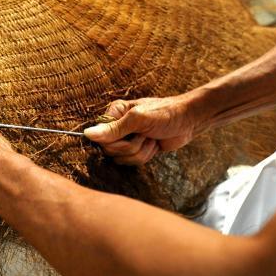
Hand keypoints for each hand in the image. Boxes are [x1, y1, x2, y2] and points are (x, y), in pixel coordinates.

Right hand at [83, 95, 201, 165]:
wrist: (188, 121)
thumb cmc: (165, 114)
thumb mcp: (138, 120)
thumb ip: (113, 129)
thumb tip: (87, 134)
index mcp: (114, 114)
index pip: (100, 137)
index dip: (115, 141)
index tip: (132, 133)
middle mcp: (117, 127)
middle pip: (109, 150)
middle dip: (131, 146)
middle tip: (144, 134)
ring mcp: (127, 139)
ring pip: (121, 159)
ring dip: (140, 151)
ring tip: (151, 138)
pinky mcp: (137, 150)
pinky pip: (132, 162)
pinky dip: (146, 156)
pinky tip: (154, 144)